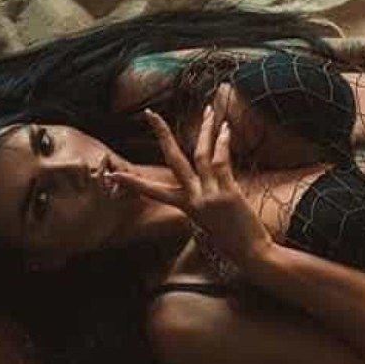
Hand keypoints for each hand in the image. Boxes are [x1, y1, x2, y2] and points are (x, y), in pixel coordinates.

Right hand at [109, 107, 274, 264]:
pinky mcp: (229, 194)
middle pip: (174, 160)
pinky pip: (223, 162)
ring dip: (205, 129)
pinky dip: (224, 143)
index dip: (133, 183)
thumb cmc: (233, 240)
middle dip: (161, 135)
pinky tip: (226, 128)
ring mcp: (210, 196)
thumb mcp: (209, 223)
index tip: (113, 174)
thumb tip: (203, 188)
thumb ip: (202, 204)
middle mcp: (194, 200)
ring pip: (201, 155)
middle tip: (151, 114)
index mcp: (186, 208)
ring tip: (207, 109)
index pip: (154, 191)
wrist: (251, 254)